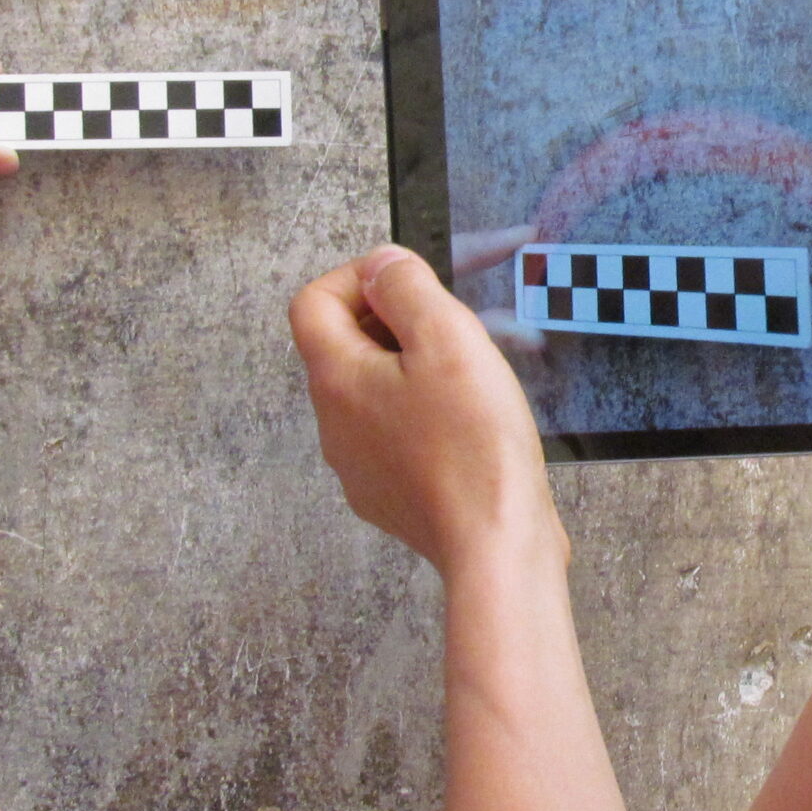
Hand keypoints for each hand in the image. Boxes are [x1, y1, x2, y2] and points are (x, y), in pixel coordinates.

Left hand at [289, 245, 563, 575]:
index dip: (359, 276)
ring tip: (484, 365)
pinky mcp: (396, 492)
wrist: (497, 545)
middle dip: (404, 320)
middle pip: (350, 345)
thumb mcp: (446, 339)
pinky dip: (436, 409)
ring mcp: (363, 464)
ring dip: (427, 364)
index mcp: (337, 379)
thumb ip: (406, 288)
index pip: (314, 302)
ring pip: (383, 389)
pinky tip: (481, 414)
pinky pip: (404, 431)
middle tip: (456, 319)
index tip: (409, 279)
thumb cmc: (473, 449)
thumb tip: (382, 264)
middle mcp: (337, 424)